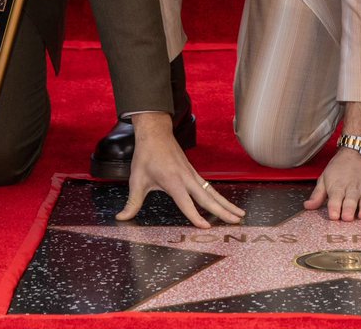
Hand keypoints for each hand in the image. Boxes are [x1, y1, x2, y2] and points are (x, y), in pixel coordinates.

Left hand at [116, 111, 244, 228]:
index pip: (186, 203)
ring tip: (239, 214)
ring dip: (226, 203)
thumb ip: (132, 202)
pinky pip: (208, 187)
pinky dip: (218, 196)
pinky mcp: (193, 172)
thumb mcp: (137, 180)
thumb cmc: (146, 156)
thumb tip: (121, 218)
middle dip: (223, 210)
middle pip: (207, 197)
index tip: (206, 228)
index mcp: (173, 181)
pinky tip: (225, 203)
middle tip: (237, 221)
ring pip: (212, 192)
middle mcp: (186, 178)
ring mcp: (192, 174)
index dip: (195, 216)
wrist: (155, 132)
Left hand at [303, 149, 360, 221]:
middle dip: (349, 210)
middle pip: (350, 201)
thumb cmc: (340, 166)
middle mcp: (352, 190)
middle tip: (348, 218)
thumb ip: (317, 194)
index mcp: (337, 187)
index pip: (335, 199)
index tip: (333, 216)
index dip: (334, 208)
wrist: (359, 148)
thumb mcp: (325, 177)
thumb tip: (307, 207)